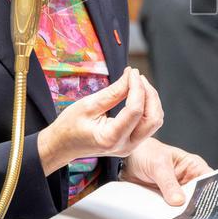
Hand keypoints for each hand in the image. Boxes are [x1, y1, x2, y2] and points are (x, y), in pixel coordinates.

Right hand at [37, 67, 162, 174]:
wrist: (62, 146)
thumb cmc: (69, 126)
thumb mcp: (88, 105)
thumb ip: (113, 92)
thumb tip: (131, 76)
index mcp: (111, 138)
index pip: (135, 111)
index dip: (137, 87)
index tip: (133, 72)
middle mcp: (125, 146)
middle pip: (153, 118)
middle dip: (149, 94)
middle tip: (137, 77)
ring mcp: (130, 146)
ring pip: (155, 121)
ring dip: (151, 99)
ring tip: (137, 83)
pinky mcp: (131, 142)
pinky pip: (148, 123)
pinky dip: (147, 106)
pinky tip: (137, 93)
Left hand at [121, 138, 211, 205]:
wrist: (127, 160)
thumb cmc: (146, 152)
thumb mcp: (158, 165)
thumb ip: (168, 182)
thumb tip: (179, 200)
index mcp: (193, 166)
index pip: (210, 181)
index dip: (212, 193)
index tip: (209, 206)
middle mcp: (188, 180)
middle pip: (199, 198)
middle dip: (196, 208)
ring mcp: (178, 192)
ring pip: (186, 207)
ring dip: (182, 214)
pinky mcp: (166, 201)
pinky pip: (172, 211)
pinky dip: (170, 216)